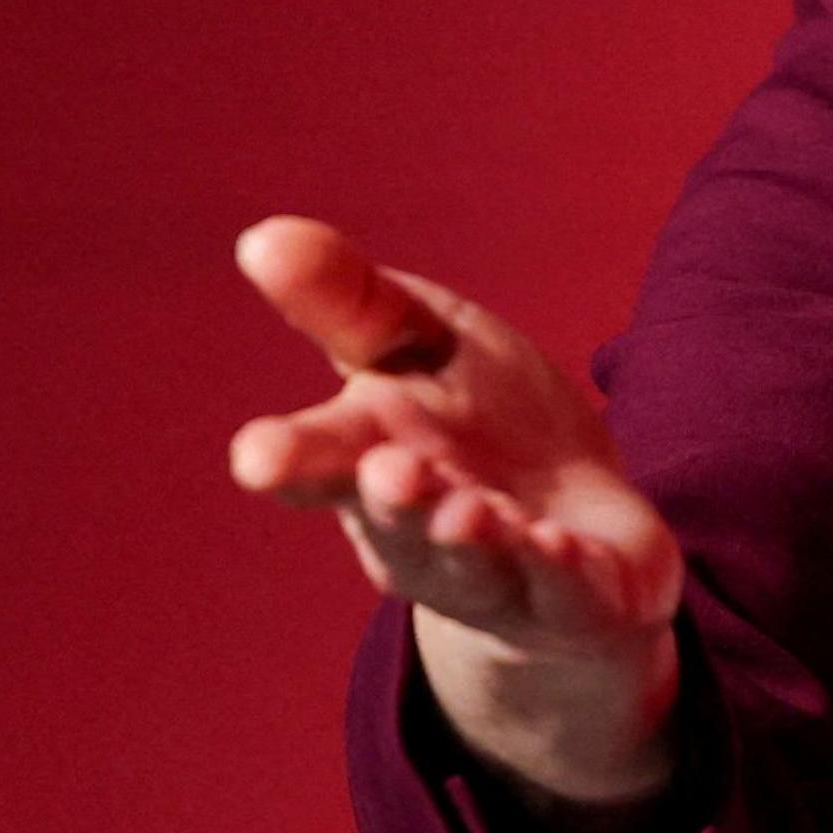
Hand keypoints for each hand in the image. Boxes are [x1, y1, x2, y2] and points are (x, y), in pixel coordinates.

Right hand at [229, 214, 688, 804]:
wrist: (575, 523)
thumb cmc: (473, 416)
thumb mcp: (415, 339)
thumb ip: (345, 299)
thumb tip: (260, 237)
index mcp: (368, 456)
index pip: (316, 458)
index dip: (287, 458)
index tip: (256, 457)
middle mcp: (419, 530)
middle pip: (398, 517)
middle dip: (393, 498)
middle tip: (390, 472)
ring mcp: (496, 572)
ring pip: (477, 561)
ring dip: (472, 537)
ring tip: (470, 510)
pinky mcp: (574, 596)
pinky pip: (565, 588)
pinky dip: (560, 571)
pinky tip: (559, 546)